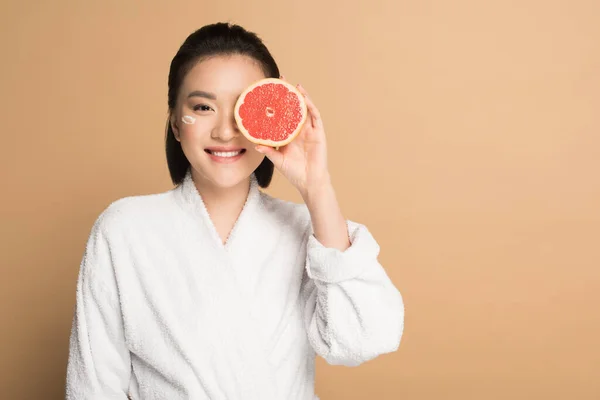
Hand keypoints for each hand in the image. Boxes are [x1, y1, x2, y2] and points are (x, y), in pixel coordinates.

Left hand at [255, 80, 329, 199]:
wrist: (309, 181)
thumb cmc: (293, 172)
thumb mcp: (277, 160)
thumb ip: (268, 151)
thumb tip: (255, 144)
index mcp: (288, 134)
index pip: (282, 114)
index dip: (276, 103)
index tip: (268, 92)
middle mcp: (299, 130)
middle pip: (293, 108)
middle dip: (288, 94)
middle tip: (281, 80)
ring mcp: (309, 130)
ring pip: (305, 109)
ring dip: (301, 96)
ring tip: (294, 85)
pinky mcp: (318, 133)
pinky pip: (315, 117)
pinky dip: (310, 106)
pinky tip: (305, 98)